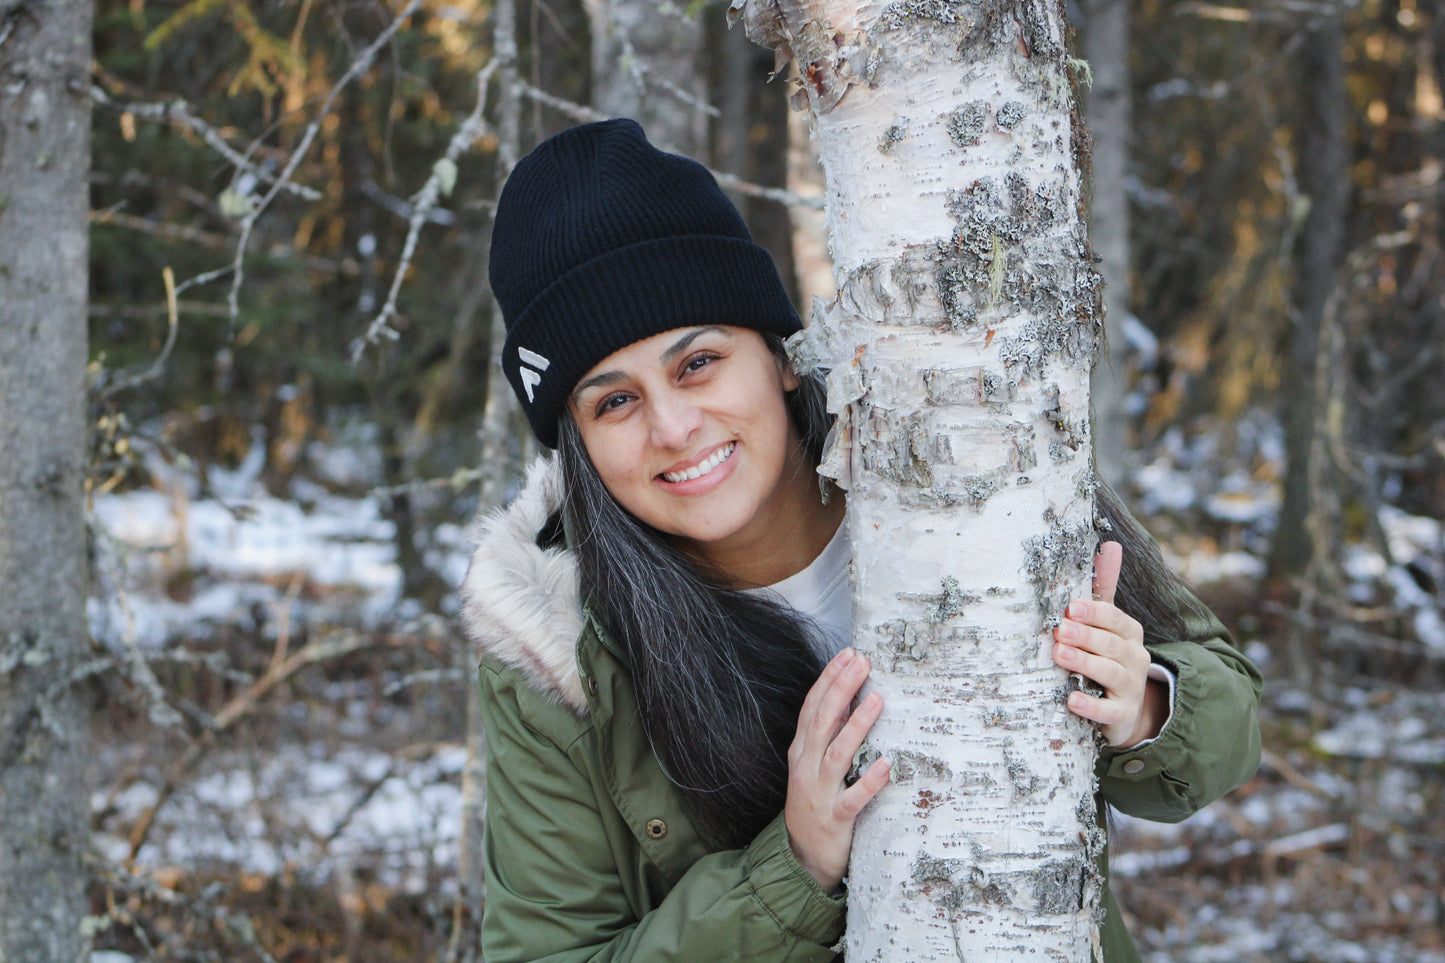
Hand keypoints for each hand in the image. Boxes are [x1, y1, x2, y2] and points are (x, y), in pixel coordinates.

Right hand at [785, 647, 889, 892]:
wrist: (802, 856)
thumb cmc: (814, 803)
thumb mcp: (812, 765)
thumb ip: (827, 735)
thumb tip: (849, 696)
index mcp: (801, 751)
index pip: (812, 707)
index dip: (829, 679)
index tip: (849, 654)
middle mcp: (806, 767)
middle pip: (822, 721)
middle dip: (842, 689)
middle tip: (862, 663)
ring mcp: (819, 793)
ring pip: (836, 754)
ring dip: (856, 726)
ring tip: (877, 700)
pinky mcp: (835, 819)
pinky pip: (853, 798)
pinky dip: (869, 781)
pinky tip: (887, 765)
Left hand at [1052, 541, 1165, 748]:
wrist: (1125, 708)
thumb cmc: (1107, 655)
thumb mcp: (1107, 623)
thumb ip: (1104, 588)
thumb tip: (1111, 543)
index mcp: (1129, 633)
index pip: (1116, 619)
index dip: (1095, 613)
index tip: (1070, 607)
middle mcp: (1135, 658)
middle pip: (1112, 645)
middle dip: (1086, 636)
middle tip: (1060, 630)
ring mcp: (1130, 688)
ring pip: (1110, 674)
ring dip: (1085, 664)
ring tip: (1060, 655)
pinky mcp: (1122, 715)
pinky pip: (1108, 711)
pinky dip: (1090, 705)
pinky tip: (1070, 699)